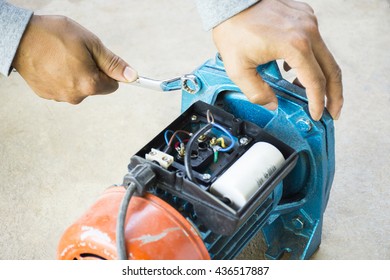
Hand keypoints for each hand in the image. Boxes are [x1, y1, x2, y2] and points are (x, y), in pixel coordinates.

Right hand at [12, 15, 136, 103]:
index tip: (98, 59)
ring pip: (78, 87)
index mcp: (90, 85)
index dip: (108, 71)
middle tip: (76, 54)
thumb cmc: (54, 36)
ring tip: (60, 57)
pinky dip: (61, 77)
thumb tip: (131, 76)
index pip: (113, 85)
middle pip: (95, 87)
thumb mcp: (90, 44)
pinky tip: (51, 63)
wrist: (18, 38)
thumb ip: (113, 63)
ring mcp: (60, 97)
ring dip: (75, 74)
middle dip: (91, 72)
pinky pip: (62, 87)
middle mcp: (76, 96)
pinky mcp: (46, 95)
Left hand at [212, 0, 342, 119]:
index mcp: (295, 45)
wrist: (231, 2)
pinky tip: (297, 72)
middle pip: (332, 69)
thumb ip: (256, 92)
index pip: (315, 82)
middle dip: (335, 95)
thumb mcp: (238, 68)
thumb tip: (273, 104)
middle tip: (333, 112)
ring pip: (326, 56)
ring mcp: (308, 22)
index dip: (318, 103)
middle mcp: (308, 31)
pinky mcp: (305, 16)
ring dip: (323, 78)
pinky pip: (315, 43)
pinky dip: (312, 61)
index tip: (317, 115)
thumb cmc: (233, 29)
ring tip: (313, 96)